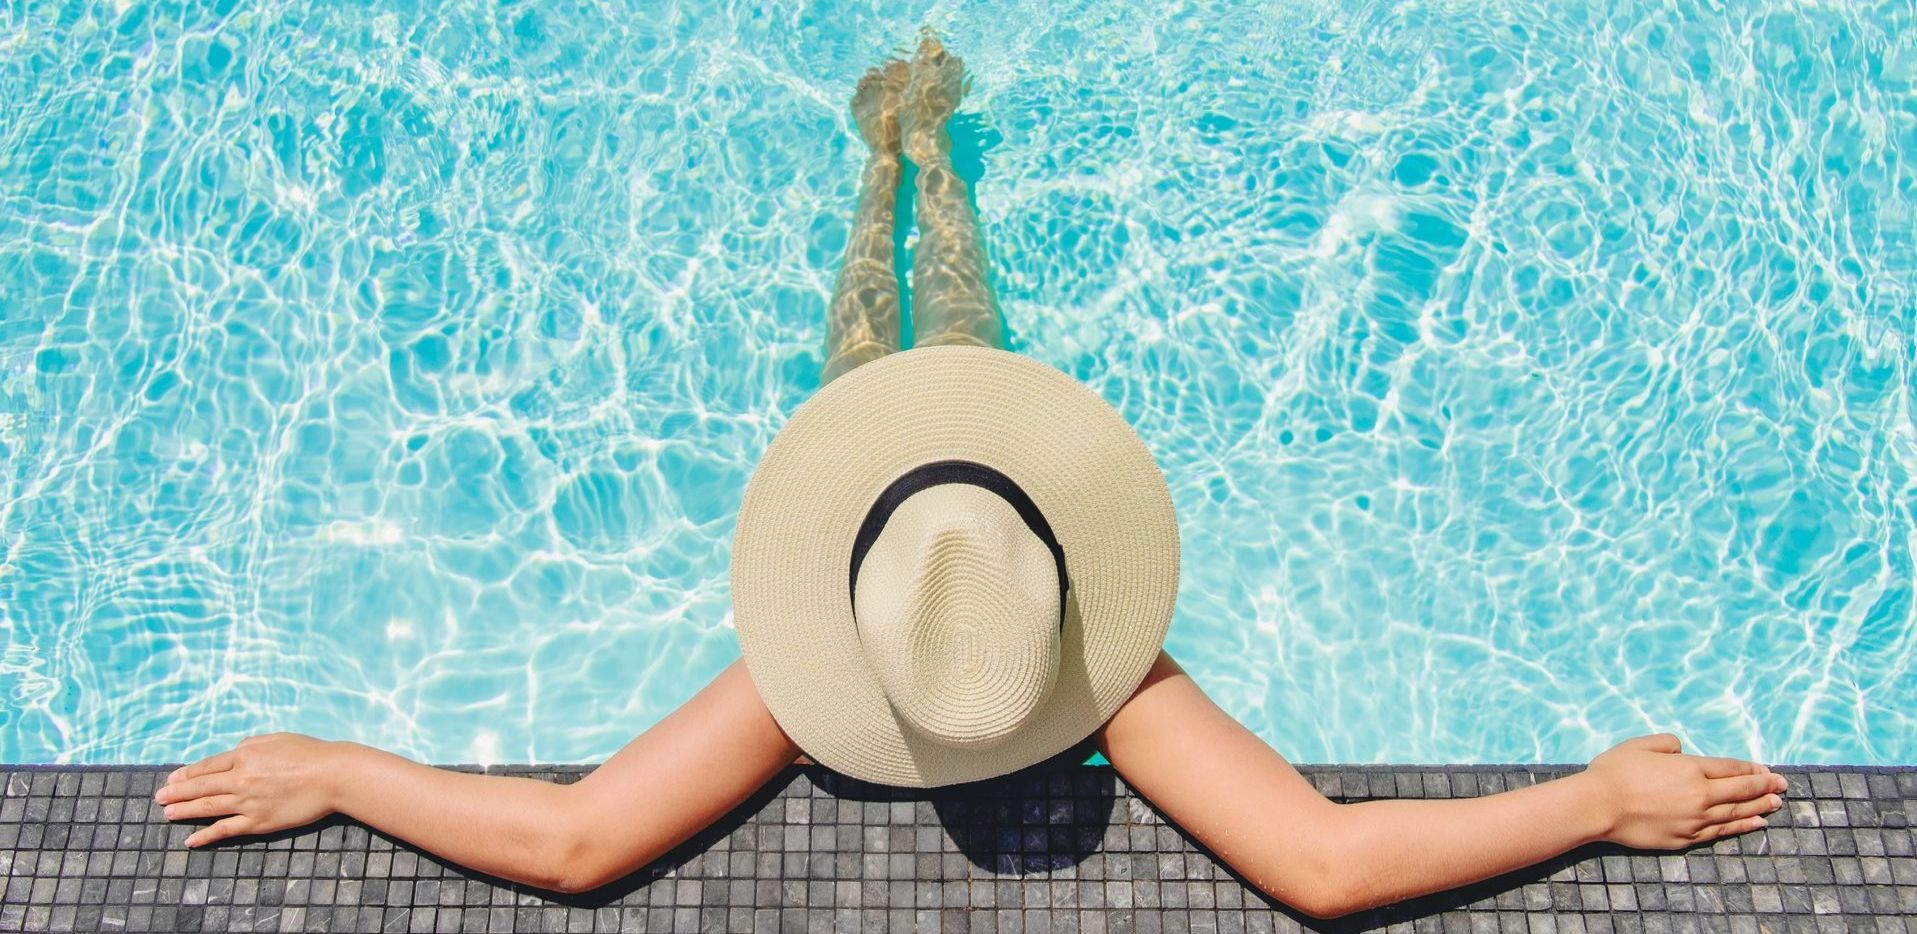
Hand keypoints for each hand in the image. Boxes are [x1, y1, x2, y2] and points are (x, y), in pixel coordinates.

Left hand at [153, 732, 347, 846]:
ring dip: (184, 811)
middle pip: (201, 787)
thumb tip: (233, 753)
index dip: (186, 774)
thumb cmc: (308, 752)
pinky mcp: (258, 821)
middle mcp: (241, 778)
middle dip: (176, 793)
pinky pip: (225, 829)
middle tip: (159, 799)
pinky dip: (205, 835)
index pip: (206, 766)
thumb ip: (249, 745)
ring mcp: (248, 802)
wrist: (332, 775)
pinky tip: (191, 839)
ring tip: (167, 814)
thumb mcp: (275, 739)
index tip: (171, 780)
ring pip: (207, 807)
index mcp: (244, 755)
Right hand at [1583, 732, 1786, 848]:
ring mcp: (1695, 820)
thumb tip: (1682, 749)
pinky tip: (1755, 824)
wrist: (1598, 807)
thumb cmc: (1614, 772)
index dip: (1753, 769)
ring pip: (1737, 813)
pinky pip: (1722, 832)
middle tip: (1783, 785)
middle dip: (1766, 786)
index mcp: (1691, 769)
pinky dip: (1742, 827)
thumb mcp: (1641, 744)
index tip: (1767, 770)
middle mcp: (1700, 795)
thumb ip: (1667, 742)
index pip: (1732, 769)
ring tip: (1776, 804)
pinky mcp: (1686, 838)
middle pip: (1742, 790)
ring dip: (1760, 807)